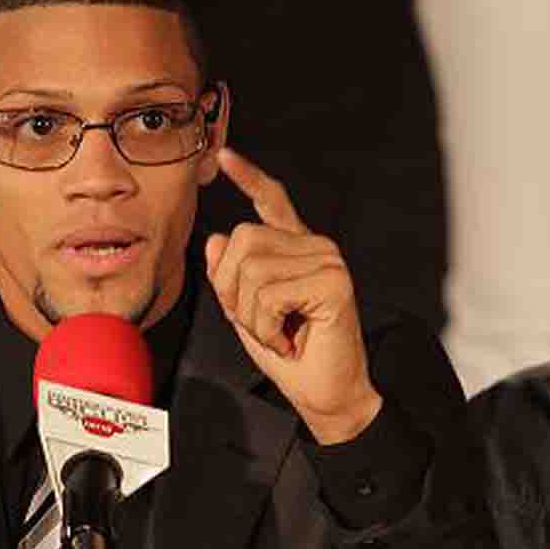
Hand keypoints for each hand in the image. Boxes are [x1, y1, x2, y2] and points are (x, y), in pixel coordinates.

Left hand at [205, 147, 382, 443]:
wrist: (325, 393)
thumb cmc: (290, 354)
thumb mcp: (246, 313)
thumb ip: (231, 277)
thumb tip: (215, 238)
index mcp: (295, 249)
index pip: (272, 201)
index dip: (248, 177)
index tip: (222, 155)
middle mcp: (314, 246)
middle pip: (241, 240)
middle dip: (232, 290)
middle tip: (260, 324)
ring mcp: (327, 259)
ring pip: (251, 270)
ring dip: (251, 316)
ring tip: (279, 333)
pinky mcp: (333, 281)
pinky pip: (269, 295)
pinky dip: (267, 327)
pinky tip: (290, 339)